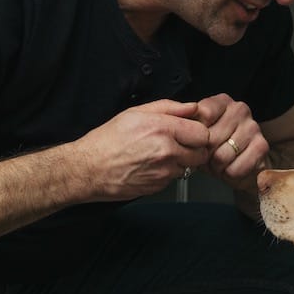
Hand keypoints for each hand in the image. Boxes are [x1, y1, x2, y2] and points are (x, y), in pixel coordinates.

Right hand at [78, 101, 211, 200]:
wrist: (89, 169)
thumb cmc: (107, 140)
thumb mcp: (135, 113)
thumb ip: (168, 108)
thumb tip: (191, 107)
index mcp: (162, 129)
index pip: (203, 133)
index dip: (198, 132)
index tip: (190, 132)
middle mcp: (166, 151)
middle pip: (202, 153)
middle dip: (194, 148)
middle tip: (179, 144)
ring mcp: (164, 172)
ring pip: (189, 167)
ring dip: (181, 162)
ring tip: (159, 155)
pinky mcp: (159, 187)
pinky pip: (174, 178)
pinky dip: (167, 173)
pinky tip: (151, 165)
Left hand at [193, 93, 269, 187]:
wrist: (238, 167)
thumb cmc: (214, 149)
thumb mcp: (196, 135)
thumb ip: (185, 124)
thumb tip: (177, 121)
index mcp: (222, 102)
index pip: (203, 114)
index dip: (195, 135)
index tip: (197, 142)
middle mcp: (240, 110)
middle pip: (210, 138)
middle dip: (205, 154)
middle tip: (209, 156)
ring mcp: (253, 127)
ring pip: (222, 155)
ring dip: (217, 166)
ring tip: (219, 163)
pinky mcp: (261, 146)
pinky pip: (235, 168)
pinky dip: (229, 174)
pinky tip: (231, 168)